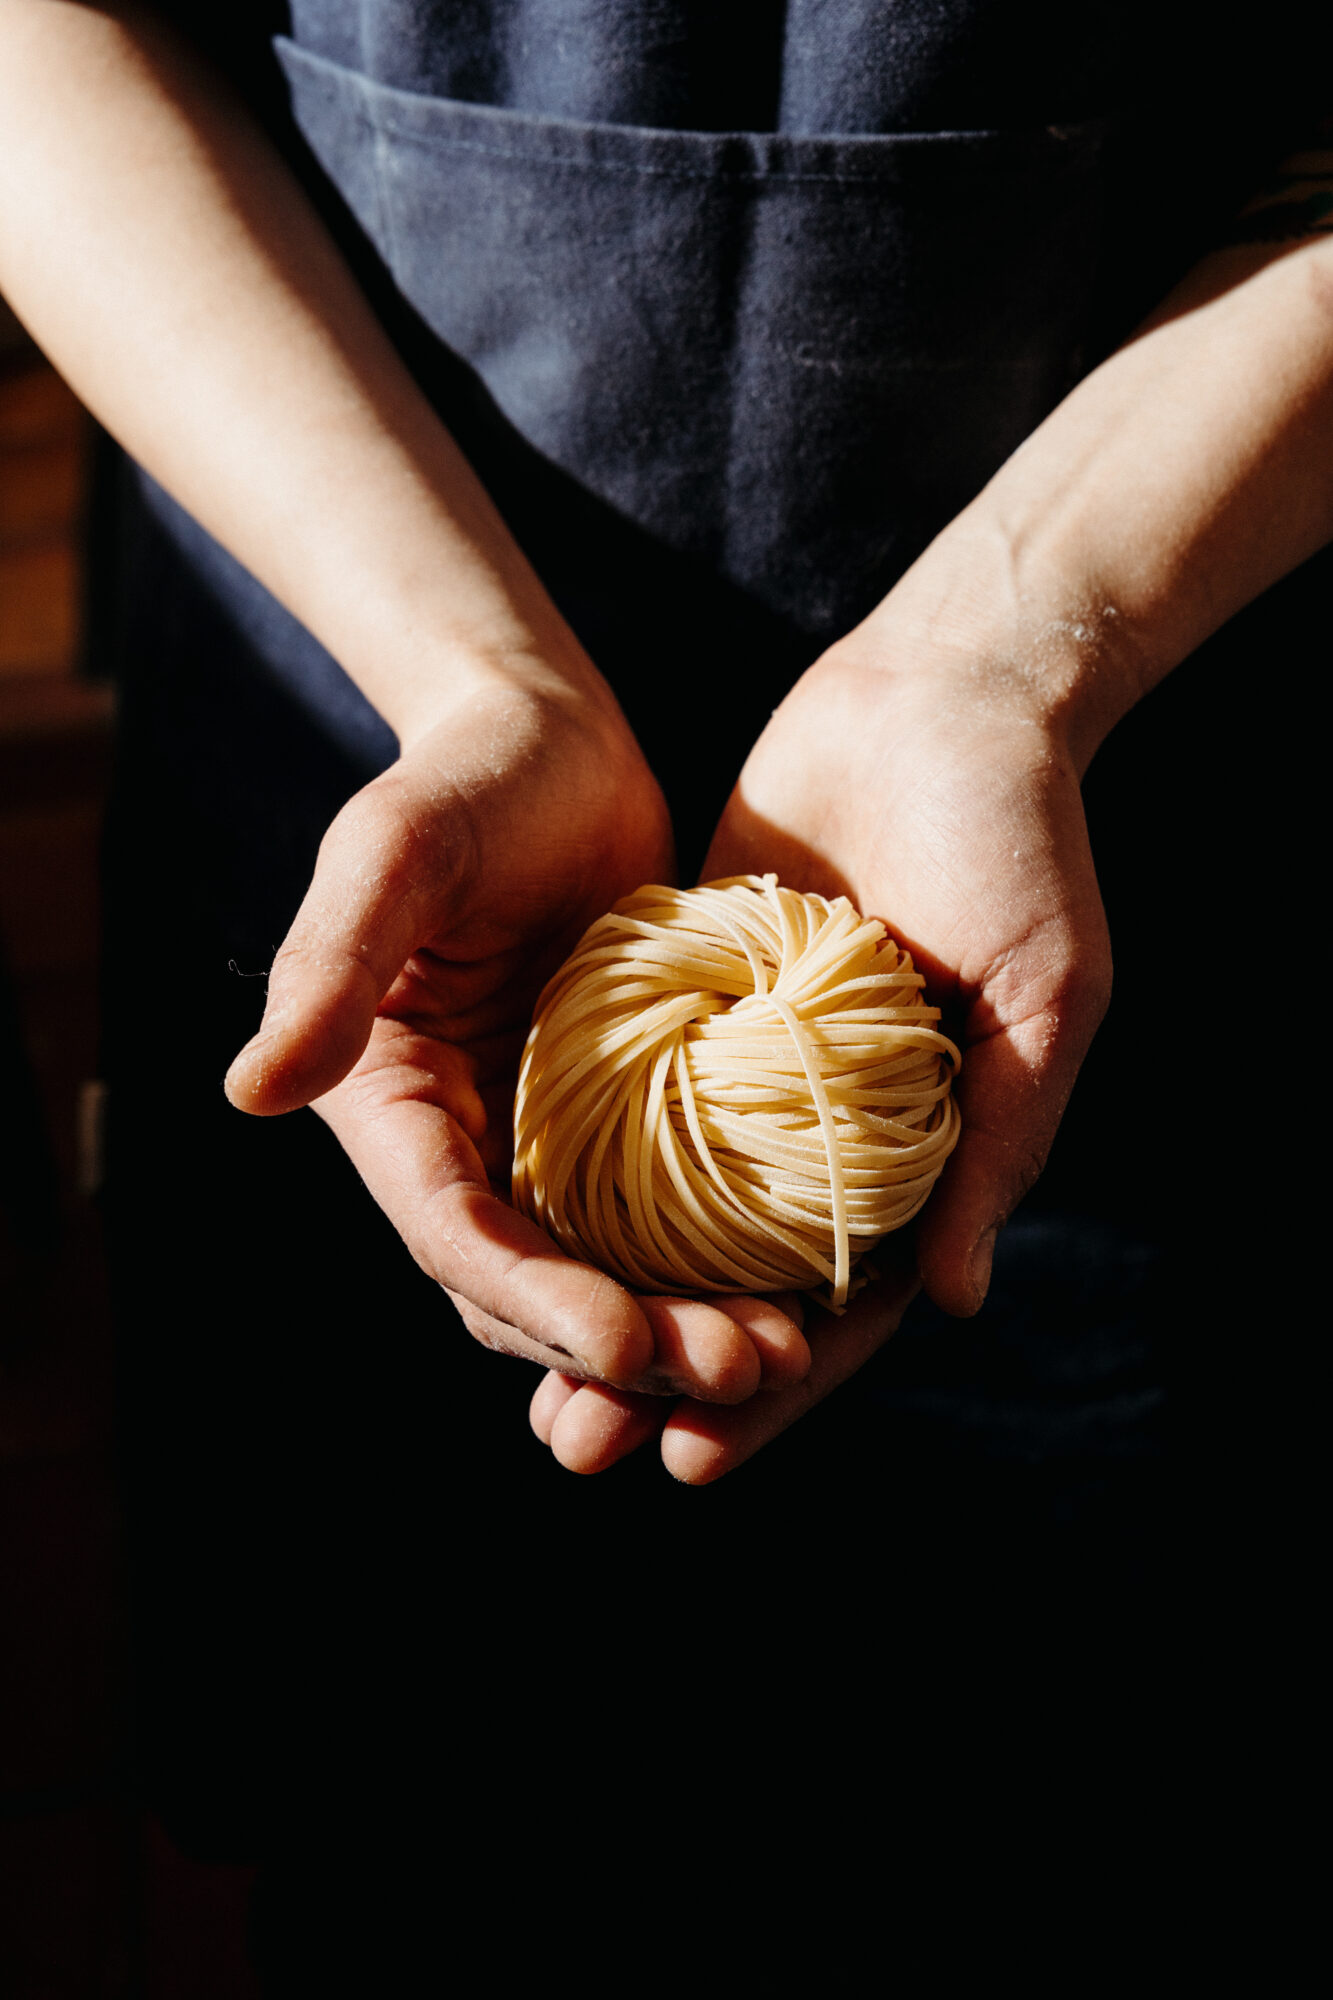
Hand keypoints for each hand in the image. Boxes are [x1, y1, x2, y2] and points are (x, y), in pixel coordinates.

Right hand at [224, 676, 809, 1399]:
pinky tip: (802, 1291)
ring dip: (682, 1328)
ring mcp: (541, 1140)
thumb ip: (329, 966)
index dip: (536, 1302)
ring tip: (784, 1353)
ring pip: (604, 1275)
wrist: (557, 742)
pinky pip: (662, 1223)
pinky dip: (714, 1270)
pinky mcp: (619, 1124)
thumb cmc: (470, 777)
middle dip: (628, 1344)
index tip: (628, 1347)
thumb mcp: (396, 852)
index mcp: (388, 1101)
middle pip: (533, 1284)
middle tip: (745, 1369)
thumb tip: (250, 1091)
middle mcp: (458, 1143)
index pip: (455, 1234)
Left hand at [527, 593, 1111, 1477]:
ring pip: (669, 1218)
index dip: (771, 1390)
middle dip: (660, 1370)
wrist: (944, 693)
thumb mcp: (1044, 991)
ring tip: (526, 1380)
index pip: (841, 1309)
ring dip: (604, 1299)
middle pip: (736, 1285)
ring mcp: (748, 1070)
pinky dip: (576, 1175)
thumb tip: (951, 1304)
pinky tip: (506, 1230)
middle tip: (577, 1446)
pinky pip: (625, 1106)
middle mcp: (826, 1131)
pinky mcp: (685, 998)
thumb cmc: (1022, 843)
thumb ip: (1000, 1140)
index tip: (693, 1458)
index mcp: (922, 1156)